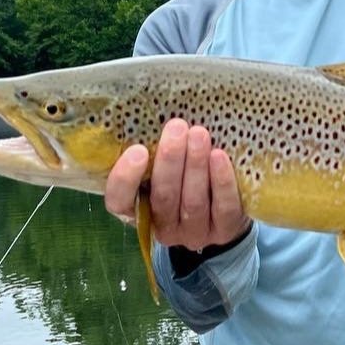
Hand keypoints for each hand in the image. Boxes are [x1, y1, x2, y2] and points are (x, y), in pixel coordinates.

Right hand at [103, 117, 251, 250]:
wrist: (224, 214)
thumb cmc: (184, 180)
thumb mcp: (162, 170)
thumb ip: (154, 153)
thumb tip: (155, 110)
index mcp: (139, 210)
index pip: (119, 202)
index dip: (125, 179)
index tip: (138, 150)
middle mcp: (164, 227)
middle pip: (163, 197)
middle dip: (170, 160)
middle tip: (177, 127)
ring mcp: (195, 234)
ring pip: (193, 202)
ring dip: (195, 165)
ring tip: (199, 134)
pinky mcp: (224, 231)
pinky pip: (223, 207)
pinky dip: (221, 181)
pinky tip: (219, 156)